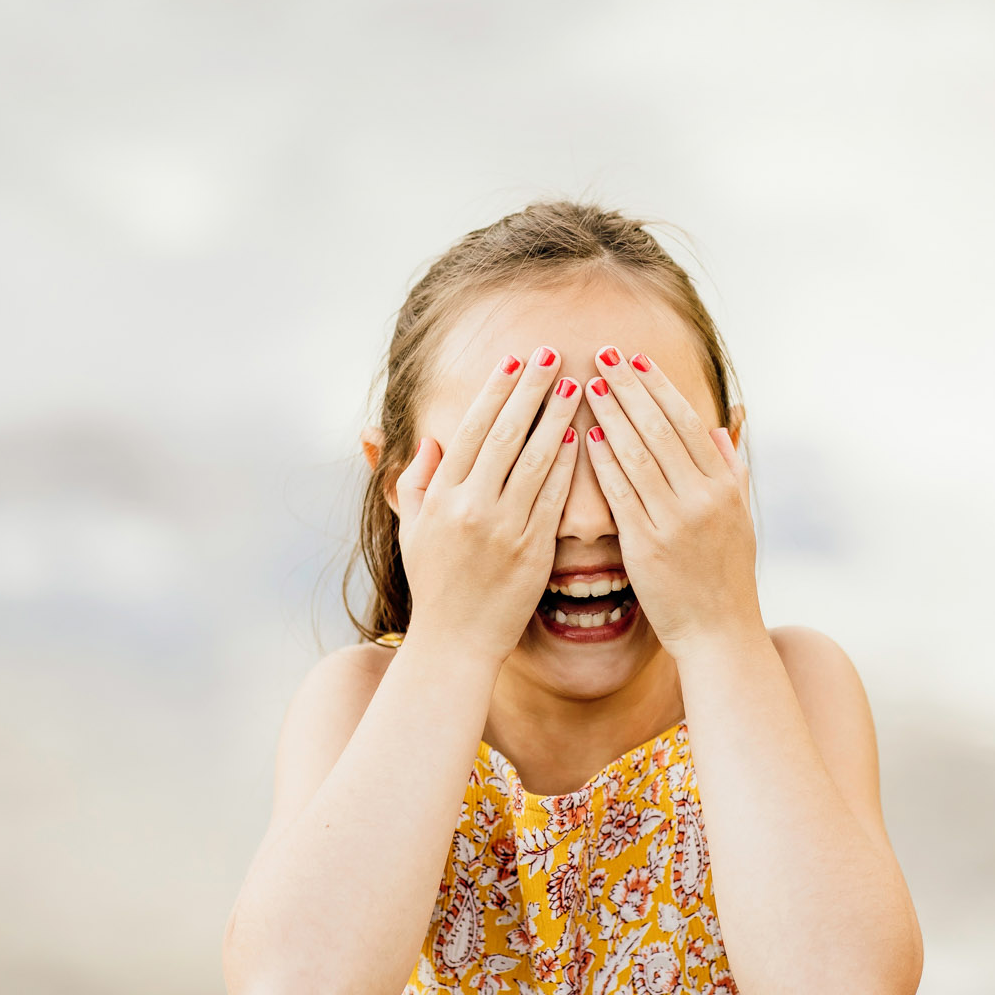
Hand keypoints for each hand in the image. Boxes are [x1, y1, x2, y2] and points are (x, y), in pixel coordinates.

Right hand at [393, 347, 581, 662]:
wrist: (455, 642)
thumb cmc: (434, 583)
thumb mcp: (413, 529)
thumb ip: (416, 482)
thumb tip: (431, 441)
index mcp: (441, 496)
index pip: (472, 430)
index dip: (495, 392)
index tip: (512, 360)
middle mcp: (471, 507)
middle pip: (507, 434)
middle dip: (530, 389)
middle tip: (550, 353)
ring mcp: (504, 528)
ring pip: (536, 459)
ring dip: (556, 416)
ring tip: (575, 382)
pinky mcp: (533, 551)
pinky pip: (554, 497)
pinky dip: (569, 464)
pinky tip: (582, 435)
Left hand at [580, 347, 761, 655]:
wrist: (720, 632)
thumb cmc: (726, 576)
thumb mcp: (741, 518)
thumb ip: (732, 471)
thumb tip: (724, 428)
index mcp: (725, 486)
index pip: (687, 422)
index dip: (659, 387)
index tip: (635, 359)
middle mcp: (704, 498)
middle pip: (660, 428)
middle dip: (630, 387)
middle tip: (602, 354)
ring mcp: (676, 521)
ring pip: (638, 454)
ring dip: (611, 414)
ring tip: (587, 384)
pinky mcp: (649, 546)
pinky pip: (623, 494)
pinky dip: (604, 462)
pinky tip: (585, 436)